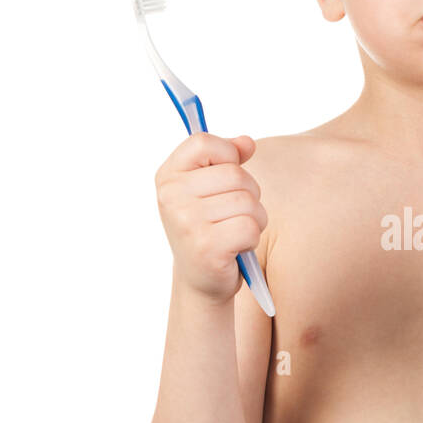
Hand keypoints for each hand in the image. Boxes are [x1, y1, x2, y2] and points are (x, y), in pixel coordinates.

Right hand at [154, 134, 268, 305]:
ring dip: (254, 219)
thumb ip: (227, 159)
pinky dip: (252, 238)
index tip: (227, 176)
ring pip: (247, 201)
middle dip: (249, 194)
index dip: (227, 155)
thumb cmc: (209, 229)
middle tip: (233, 215)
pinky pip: (250, 226)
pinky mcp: (206, 247)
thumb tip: (247, 142)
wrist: (201, 279)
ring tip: (235, 232)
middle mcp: (171, 197)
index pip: (203, 143)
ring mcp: (186, 222)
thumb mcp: (210, 188)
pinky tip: (236, 247)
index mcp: (168, 176)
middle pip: (235, 174)